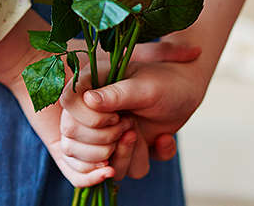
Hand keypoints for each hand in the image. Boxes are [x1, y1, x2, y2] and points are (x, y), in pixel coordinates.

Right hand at [59, 42, 202, 179]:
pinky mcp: (121, 150)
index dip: (89, 121)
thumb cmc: (164, 82)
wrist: (186, 92)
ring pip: (96, 164)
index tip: (117, 116)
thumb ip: (116, 94)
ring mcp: (103, 134)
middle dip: (105, 143)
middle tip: (130, 125)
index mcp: (88, 88)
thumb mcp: (144, 87)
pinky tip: (162, 140)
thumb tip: (89, 100)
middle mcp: (89, 114)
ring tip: (139, 133)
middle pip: (72, 144)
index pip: (68, 109)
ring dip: (123, 155)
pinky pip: (125, 170)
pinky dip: (146, 159)